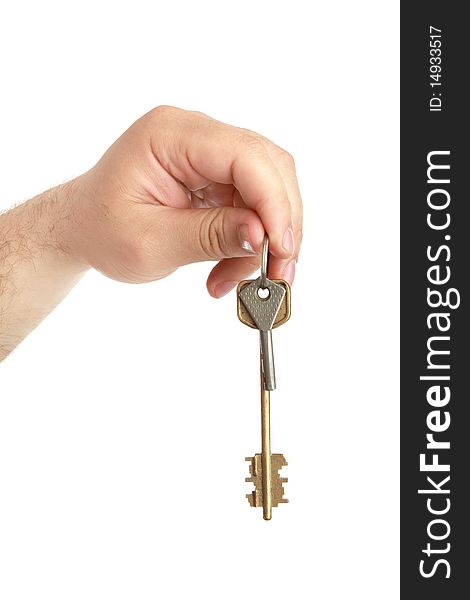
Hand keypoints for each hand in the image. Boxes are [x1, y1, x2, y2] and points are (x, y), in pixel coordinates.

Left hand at [68, 106, 302, 295]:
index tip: (282, 249)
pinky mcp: (215, 175)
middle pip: (267, 168)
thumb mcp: (150, 243)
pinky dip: (251, 240)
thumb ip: (209, 236)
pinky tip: (230, 269)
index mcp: (169, 135)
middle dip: (280, 224)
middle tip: (278, 273)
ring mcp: (207, 153)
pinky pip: (252, 204)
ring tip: (240, 279)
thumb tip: (263, 235)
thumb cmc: (101, 231)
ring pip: (267, 189)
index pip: (244, 155)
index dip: (273, 202)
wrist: (84, 229)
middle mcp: (195, 134)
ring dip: (266, 238)